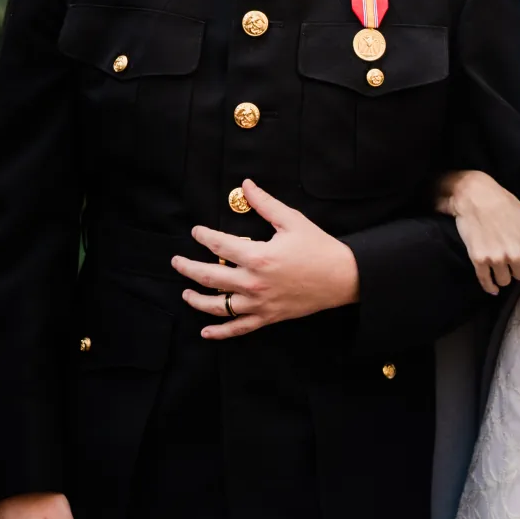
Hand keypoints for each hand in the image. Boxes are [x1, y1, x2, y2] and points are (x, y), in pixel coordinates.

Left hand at [177, 182, 359, 338]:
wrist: (343, 277)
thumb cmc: (319, 247)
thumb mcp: (292, 220)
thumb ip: (265, 203)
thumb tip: (245, 186)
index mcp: (258, 257)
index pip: (219, 245)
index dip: (204, 237)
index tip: (196, 232)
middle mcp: (253, 283)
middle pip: (209, 277)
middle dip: (187, 268)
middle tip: (176, 262)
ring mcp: (259, 303)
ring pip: (218, 306)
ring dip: (197, 300)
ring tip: (186, 293)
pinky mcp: (268, 317)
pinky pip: (239, 328)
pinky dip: (220, 332)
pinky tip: (205, 332)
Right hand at [435, 168, 519, 293]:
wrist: (477, 196)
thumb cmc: (507, 207)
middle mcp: (516, 255)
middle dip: (517, 269)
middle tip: (510, 253)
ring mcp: (497, 258)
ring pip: (504, 281)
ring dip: (502, 274)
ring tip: (499, 258)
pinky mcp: (479, 259)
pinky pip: (486, 282)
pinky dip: (490, 286)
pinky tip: (492, 286)